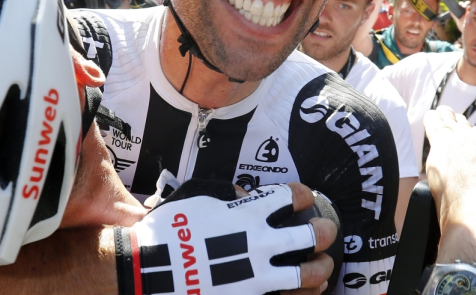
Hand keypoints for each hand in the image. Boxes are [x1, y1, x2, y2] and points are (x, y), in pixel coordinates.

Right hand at [126, 181, 335, 294]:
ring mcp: (259, 276)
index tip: (302, 198)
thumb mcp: (195, 197)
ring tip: (324, 265)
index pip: (293, 197)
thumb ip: (224, 192)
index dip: (303, 195)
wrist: (149, 271)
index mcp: (248, 213)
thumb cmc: (169, 231)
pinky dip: (306, 294)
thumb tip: (244, 194)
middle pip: (312, 235)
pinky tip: (310, 290)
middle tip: (325, 230)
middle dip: (324, 230)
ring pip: (310, 274)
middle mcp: (260, 243)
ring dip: (323, 267)